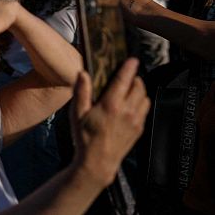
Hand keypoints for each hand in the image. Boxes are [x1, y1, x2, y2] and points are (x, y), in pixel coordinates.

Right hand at [70, 59, 149, 187]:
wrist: (98, 162)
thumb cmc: (85, 138)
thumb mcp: (77, 114)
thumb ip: (81, 92)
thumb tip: (82, 74)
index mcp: (111, 105)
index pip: (124, 80)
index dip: (129, 67)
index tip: (132, 60)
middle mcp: (126, 112)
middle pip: (139, 87)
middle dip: (134, 78)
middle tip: (126, 76)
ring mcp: (135, 121)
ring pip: (145, 98)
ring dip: (139, 90)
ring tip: (130, 89)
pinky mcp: (139, 129)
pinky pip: (145, 110)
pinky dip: (141, 103)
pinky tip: (130, 105)